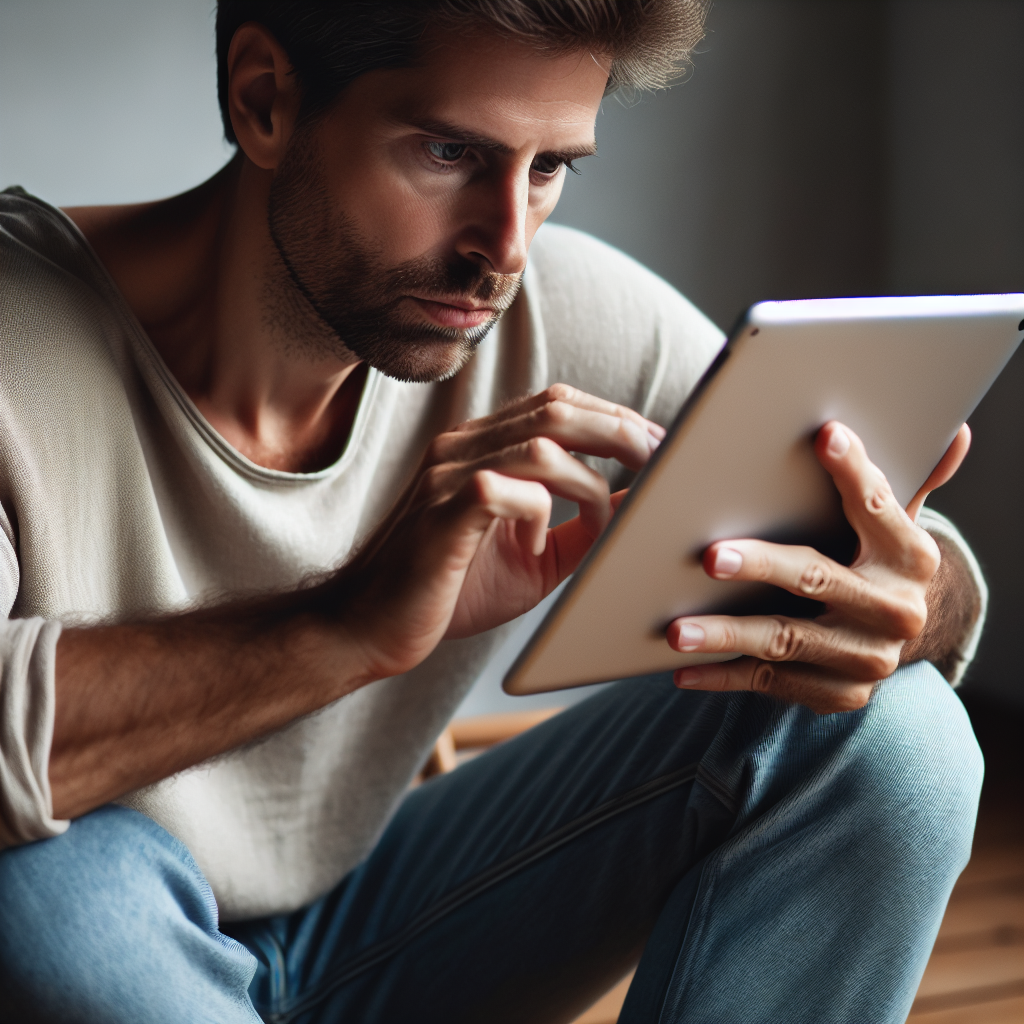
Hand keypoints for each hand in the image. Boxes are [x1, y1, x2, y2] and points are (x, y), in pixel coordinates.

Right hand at [339, 385, 662, 679]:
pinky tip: (535, 549)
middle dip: (622, 434)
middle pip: (558, 408)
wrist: (368, 628)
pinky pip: (505, 491)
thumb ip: (583, 525)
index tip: (661, 447)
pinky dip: (539, 516)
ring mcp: (448, 476)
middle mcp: (463, 447)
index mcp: (482, 446)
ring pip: (541, 446)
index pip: (559, 402)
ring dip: (589, 485)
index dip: (616, 417)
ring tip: (601, 525)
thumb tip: (642, 504)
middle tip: (661, 468)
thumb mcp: (536, 556)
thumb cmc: (451, 590)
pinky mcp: (441, 513)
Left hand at [664, 422, 970, 713]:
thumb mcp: (893, 524)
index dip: (854, 471)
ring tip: (676, 630)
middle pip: (818, 579)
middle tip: (710, 556)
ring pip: (784, 640)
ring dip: (726, 634)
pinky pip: (770, 682)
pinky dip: (723, 677)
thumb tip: (958, 431)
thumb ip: (912, 479)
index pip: (880, 507)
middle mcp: (895, 609)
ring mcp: (866, 658)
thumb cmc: (871, 560)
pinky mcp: (837, 693)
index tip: (824, 436)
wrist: (888, 638)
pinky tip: (682, 669)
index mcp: (910, 556)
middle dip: (762, 566)